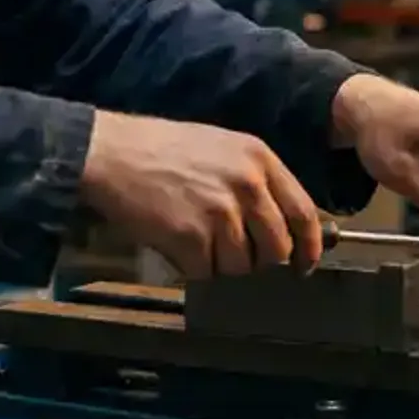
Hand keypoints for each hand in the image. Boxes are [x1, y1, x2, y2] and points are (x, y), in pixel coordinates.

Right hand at [78, 111, 324, 279]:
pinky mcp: (191, 236)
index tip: (303, 266)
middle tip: (231, 253)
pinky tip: (173, 242)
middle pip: (277, 248)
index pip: (303, 213)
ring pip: (241, 266)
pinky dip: (190, 266)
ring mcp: (220, 211)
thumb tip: (277, 225)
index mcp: (259, 159)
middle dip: (258, 260)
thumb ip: (254, 180)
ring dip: (218, 263)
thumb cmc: (159, 148)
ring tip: (192, 238)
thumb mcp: (220, 146)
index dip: (309, 247)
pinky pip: (205, 271)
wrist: (109, 152)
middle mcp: (247, 184)